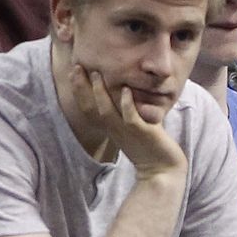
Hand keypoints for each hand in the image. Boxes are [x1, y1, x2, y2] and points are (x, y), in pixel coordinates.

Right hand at [68, 64, 185, 177]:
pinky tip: (125, 90)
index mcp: (110, 127)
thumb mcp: (131, 126)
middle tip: (76, 66)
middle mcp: (115, 129)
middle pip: (92, 108)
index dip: (79, 91)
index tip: (74, 70)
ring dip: (100, 93)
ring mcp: (128, 131)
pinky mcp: (144, 133)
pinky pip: (132, 118)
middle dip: (82, 88)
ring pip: (107, 111)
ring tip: (95, 73)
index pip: (88, 108)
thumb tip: (123, 88)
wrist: (163, 169)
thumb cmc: (148, 146)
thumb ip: (124, 110)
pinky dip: (127, 104)